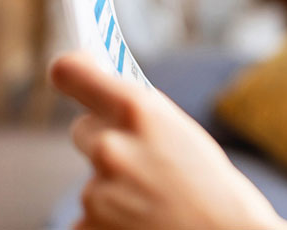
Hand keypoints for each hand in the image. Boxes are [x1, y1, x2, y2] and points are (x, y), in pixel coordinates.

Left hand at [51, 53, 286, 229]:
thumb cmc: (216, 193)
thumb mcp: (183, 136)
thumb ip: (142, 116)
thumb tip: (106, 101)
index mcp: (138, 111)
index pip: (71, 72)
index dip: (71, 72)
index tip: (73, 75)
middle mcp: (110, 146)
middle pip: (83, 130)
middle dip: (105, 141)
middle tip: (140, 162)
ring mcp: (95, 192)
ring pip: (91, 179)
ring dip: (113, 189)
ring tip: (154, 204)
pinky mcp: (86, 227)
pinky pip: (89, 216)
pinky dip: (109, 223)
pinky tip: (142, 225)